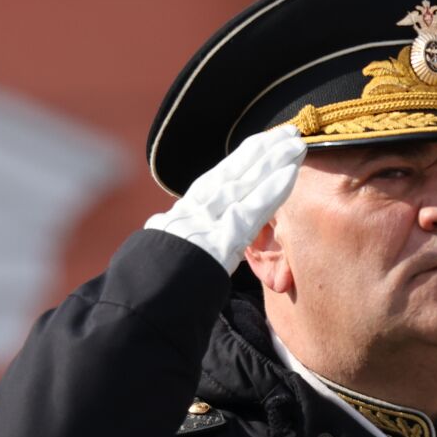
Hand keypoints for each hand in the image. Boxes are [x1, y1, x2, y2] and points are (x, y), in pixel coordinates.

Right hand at [144, 124, 306, 273]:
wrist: (139, 304)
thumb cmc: (155, 288)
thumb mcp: (170, 258)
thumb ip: (190, 244)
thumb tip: (194, 239)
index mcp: (183, 215)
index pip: (217, 180)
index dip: (243, 159)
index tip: (265, 142)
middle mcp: (194, 212)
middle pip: (232, 173)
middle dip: (262, 150)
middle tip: (290, 132)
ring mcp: (205, 224)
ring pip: (242, 184)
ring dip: (272, 162)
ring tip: (297, 145)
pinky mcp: (219, 241)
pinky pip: (250, 212)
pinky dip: (271, 191)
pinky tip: (290, 174)